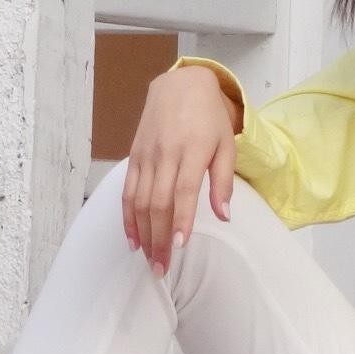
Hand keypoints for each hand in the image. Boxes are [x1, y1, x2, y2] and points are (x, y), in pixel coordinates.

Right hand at [124, 66, 237, 275]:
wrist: (180, 85)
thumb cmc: (209, 118)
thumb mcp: (227, 145)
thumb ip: (223, 182)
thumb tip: (224, 216)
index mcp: (192, 150)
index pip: (182, 191)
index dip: (180, 220)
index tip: (180, 247)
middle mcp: (165, 153)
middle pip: (157, 202)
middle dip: (159, 239)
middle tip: (162, 268)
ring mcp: (146, 155)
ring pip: (139, 200)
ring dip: (142, 234)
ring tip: (148, 259)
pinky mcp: (134, 156)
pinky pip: (128, 191)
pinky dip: (127, 217)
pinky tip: (133, 238)